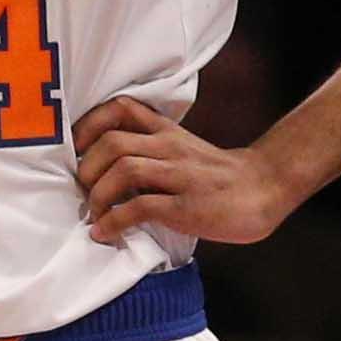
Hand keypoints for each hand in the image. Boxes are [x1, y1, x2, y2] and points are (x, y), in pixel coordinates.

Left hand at [72, 99, 290, 246]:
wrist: (264, 188)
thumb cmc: (218, 176)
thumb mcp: (184, 149)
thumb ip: (151, 149)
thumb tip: (104, 168)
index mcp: (167, 132)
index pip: (121, 108)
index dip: (89, 124)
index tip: (75, 148)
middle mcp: (170, 148)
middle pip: (112, 142)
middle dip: (87, 168)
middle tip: (82, 190)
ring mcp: (179, 175)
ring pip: (123, 170)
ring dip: (98, 194)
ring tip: (94, 213)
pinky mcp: (186, 205)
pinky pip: (141, 207)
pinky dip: (114, 222)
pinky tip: (105, 233)